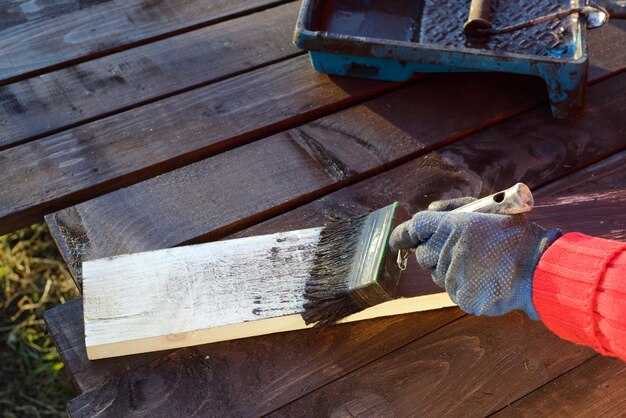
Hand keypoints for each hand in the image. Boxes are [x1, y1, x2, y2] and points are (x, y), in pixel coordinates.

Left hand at [389, 198, 561, 318]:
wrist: (540, 270)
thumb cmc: (516, 236)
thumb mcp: (490, 210)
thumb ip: (454, 208)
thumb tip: (429, 210)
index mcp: (453, 226)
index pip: (415, 227)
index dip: (404, 234)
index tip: (397, 241)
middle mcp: (448, 251)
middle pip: (424, 254)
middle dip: (434, 252)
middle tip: (460, 250)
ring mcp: (453, 277)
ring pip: (438, 274)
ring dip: (450, 269)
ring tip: (481, 264)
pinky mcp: (462, 298)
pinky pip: (454, 291)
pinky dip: (464, 286)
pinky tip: (485, 279)